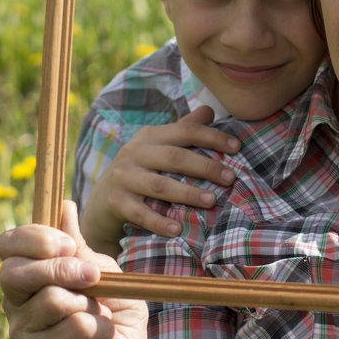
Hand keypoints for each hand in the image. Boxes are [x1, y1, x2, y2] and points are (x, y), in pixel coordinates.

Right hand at [0, 201, 151, 338]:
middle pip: (15, 273)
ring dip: (91, 303)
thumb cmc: (111, 302)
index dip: (35, 238)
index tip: (68, 244)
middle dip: (61, 269)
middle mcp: (15, 300)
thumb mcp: (99, 265)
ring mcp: (23, 329)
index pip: (7, 244)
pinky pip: (73, 327)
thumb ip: (77, 244)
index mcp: (25, 271)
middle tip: (92, 276)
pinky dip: (99, 327)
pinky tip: (100, 336)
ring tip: (99, 313)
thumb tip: (64, 206)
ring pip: (52, 300)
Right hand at [81, 106, 240, 251]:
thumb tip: (210, 110)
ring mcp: (124, 177)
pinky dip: (159, 222)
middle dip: (205, 166)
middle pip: (175, 157)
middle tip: (231, 178)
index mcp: (150, 136)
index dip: (213, 137)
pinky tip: (178, 229)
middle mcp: (135, 153)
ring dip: (188, 193)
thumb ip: (183, 129)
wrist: (100, 201)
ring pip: (160, 185)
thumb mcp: (157, 146)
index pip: (186, 131)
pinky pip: (140, 213)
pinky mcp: (116, 202)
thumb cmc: (140, 170)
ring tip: (212, 201)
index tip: (238, 147)